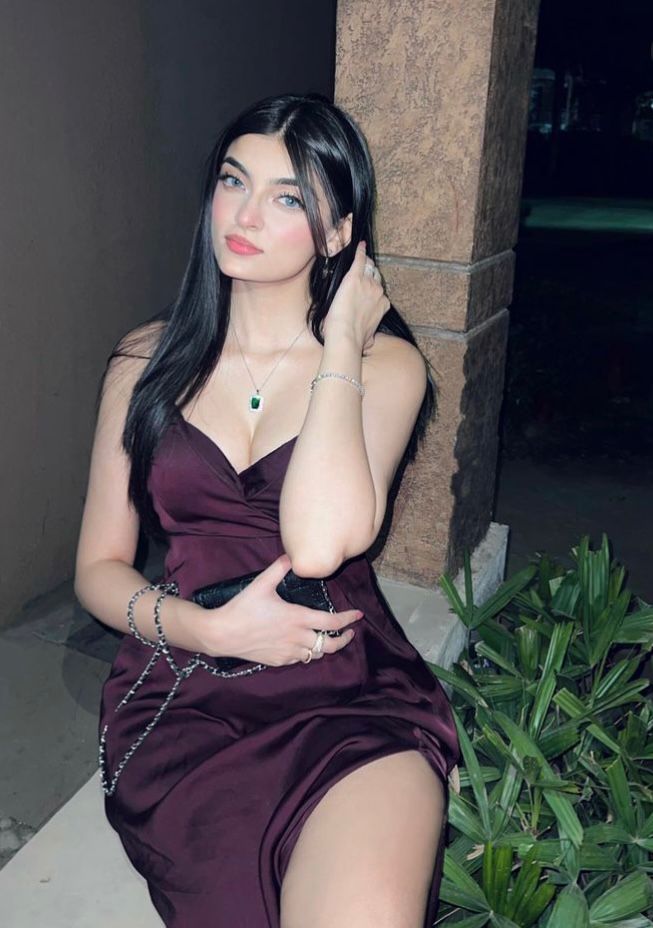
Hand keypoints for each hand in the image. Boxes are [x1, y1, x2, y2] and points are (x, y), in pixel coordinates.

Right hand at [202, 554, 363, 665]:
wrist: (222, 634)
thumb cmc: (242, 608)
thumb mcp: (261, 583)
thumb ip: (279, 568)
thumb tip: (291, 556)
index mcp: (297, 618)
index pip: (332, 622)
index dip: (348, 619)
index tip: (357, 615)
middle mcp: (297, 637)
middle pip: (329, 644)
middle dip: (343, 639)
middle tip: (349, 633)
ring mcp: (288, 652)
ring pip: (316, 654)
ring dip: (324, 646)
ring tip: (327, 638)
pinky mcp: (278, 660)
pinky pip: (299, 659)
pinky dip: (307, 653)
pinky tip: (304, 646)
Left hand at [322, 241, 390, 351]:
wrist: (345, 335)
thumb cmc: (354, 339)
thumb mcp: (368, 339)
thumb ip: (370, 337)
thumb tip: (369, 344)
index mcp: (383, 305)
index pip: (379, 292)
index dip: (371, 291)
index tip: (364, 292)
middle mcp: (379, 292)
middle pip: (375, 278)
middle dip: (369, 277)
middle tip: (361, 276)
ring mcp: (368, 283)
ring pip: (368, 268)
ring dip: (364, 265)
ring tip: (359, 262)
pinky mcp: (354, 277)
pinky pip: (359, 260)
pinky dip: (359, 252)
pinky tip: (359, 245)